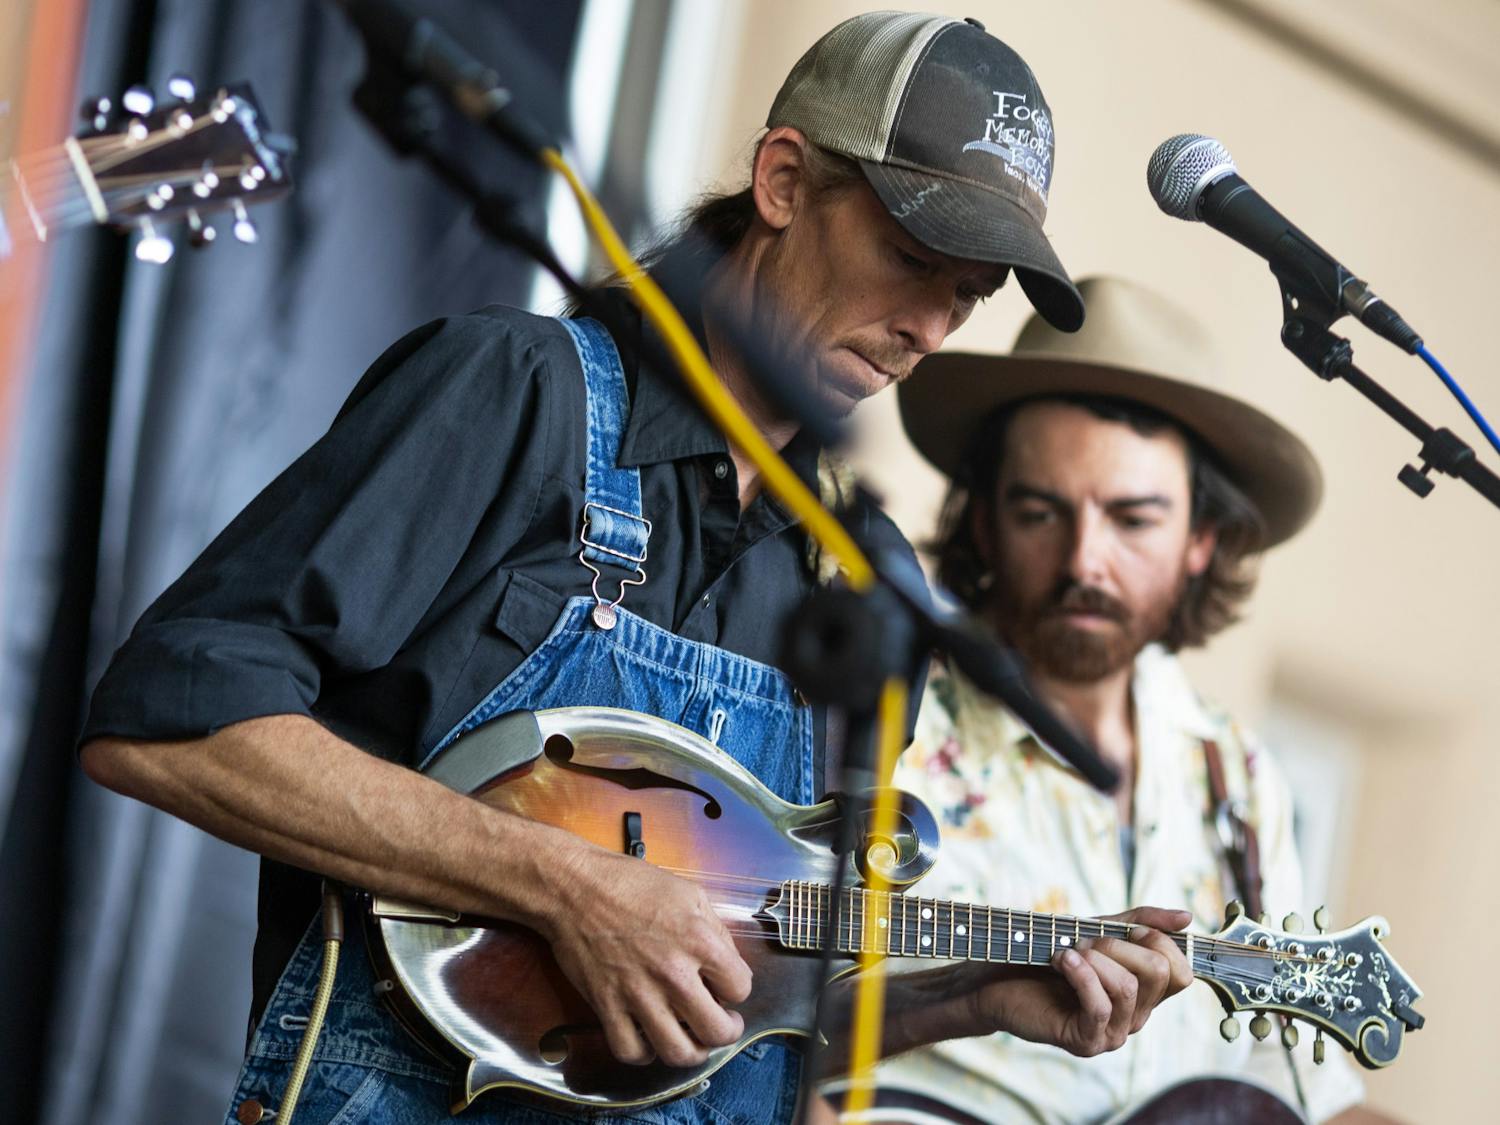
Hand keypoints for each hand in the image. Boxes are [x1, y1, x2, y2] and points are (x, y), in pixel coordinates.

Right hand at [538, 847, 752, 1067]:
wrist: (575, 888)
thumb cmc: (631, 884)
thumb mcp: (689, 893)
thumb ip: (716, 931)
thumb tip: (729, 965)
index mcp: (698, 940)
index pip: (740, 987)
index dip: (737, 988)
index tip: (727, 985)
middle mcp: (672, 973)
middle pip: (717, 1031)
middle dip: (728, 1032)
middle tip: (724, 1023)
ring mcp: (638, 994)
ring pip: (677, 1052)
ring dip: (693, 1052)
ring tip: (693, 1038)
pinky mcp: (607, 1006)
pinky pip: (631, 1051)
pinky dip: (645, 1053)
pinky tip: (650, 1038)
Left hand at [965, 906, 1193, 1056]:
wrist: (999, 979)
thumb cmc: (1050, 954)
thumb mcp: (1099, 930)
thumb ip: (1141, 922)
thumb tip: (1188, 917)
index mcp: (1145, 994)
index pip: (1182, 972)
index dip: (1157, 941)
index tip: (1122, 928)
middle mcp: (1137, 1017)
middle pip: (1159, 974)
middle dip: (1119, 944)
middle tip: (1084, 940)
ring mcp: (1114, 1034)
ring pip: (1129, 988)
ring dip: (1094, 957)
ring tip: (1066, 952)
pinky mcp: (1087, 1041)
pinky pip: (1100, 1006)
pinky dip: (1081, 974)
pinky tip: (1062, 960)